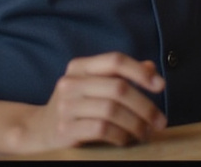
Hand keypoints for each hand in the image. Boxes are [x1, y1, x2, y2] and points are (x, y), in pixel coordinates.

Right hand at [23, 52, 167, 150]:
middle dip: (145, 106)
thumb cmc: (76, 105)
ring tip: (146, 133)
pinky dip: (120, 135)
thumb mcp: (94, 85)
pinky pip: (102, 129)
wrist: (39, 129)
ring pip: (112, 110)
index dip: (140, 72)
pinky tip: (126, 139)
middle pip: (118, 88)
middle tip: (161, 121)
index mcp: (80, 67)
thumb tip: (151, 68)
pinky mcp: (65, 128)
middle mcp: (71, 82)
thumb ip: (120, 76)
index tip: (161, 86)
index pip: (115, 60)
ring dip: (136, 124)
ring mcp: (66, 105)